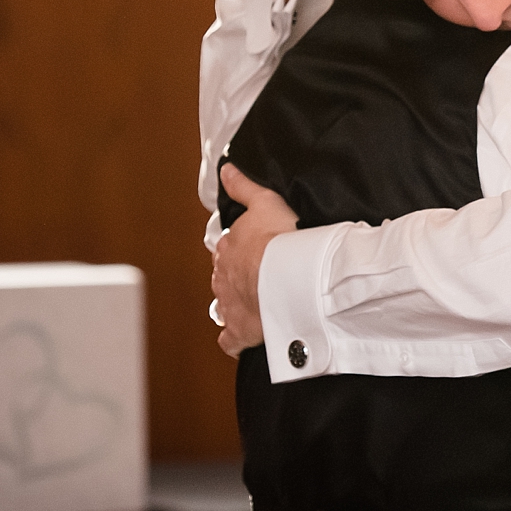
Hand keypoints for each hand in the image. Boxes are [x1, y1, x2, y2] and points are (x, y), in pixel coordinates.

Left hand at [209, 162, 298, 354]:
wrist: (287, 276)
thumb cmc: (279, 240)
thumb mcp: (264, 202)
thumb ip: (244, 187)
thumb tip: (226, 170)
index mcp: (228, 249)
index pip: (228, 250)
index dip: (240, 252)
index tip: (254, 253)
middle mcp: (223, 278)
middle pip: (225, 278)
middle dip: (237, 279)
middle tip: (260, 279)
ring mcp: (229, 307)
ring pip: (225, 306)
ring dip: (236, 306)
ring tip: (256, 305)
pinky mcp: (239, 332)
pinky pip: (230, 340)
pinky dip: (235, 341)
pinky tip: (244, 339)